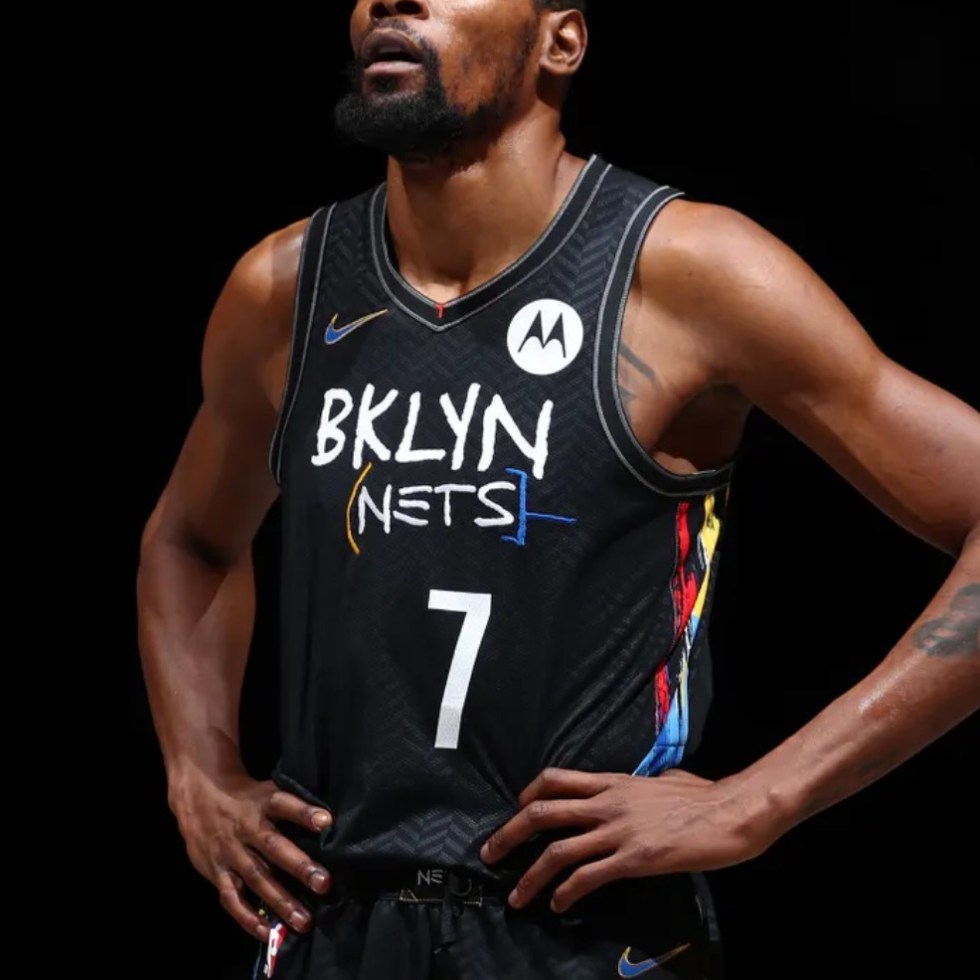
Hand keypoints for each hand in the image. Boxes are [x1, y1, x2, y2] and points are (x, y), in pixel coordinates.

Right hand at [169, 768, 333, 939]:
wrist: (197, 796)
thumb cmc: (245, 798)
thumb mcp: (267, 791)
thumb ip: (293, 804)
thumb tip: (328, 821)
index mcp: (262, 804)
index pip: (284, 804)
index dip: (304, 813)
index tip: (326, 822)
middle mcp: (246, 829)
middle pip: (274, 848)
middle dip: (299, 867)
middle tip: (324, 884)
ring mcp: (230, 853)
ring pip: (256, 878)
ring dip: (281, 901)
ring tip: (303, 921)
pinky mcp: (216, 872)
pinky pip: (231, 898)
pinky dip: (247, 917)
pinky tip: (267, 931)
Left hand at [480, 767, 766, 913]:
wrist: (731, 812)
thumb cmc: (704, 796)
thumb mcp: (665, 779)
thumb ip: (645, 784)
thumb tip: (646, 785)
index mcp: (613, 781)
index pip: (556, 779)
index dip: (528, 794)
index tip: (517, 811)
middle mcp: (608, 802)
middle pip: (542, 811)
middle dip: (509, 834)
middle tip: (490, 853)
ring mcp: (619, 830)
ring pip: (558, 849)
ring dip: (530, 876)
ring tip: (516, 896)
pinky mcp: (634, 858)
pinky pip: (588, 876)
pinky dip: (566, 892)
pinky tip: (558, 905)